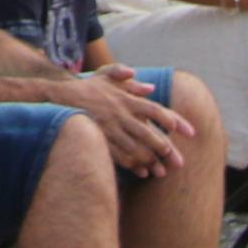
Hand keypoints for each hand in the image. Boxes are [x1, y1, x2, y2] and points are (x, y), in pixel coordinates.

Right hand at [55, 66, 190, 175]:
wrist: (57, 95)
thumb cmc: (85, 86)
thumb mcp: (105, 75)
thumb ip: (127, 78)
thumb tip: (149, 87)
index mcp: (125, 98)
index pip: (155, 110)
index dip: (174, 121)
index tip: (190, 132)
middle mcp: (119, 113)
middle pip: (148, 133)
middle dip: (165, 148)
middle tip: (178, 161)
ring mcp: (108, 127)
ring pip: (134, 147)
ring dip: (149, 160)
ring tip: (162, 171)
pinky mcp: (99, 138)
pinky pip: (117, 154)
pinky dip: (131, 164)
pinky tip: (141, 172)